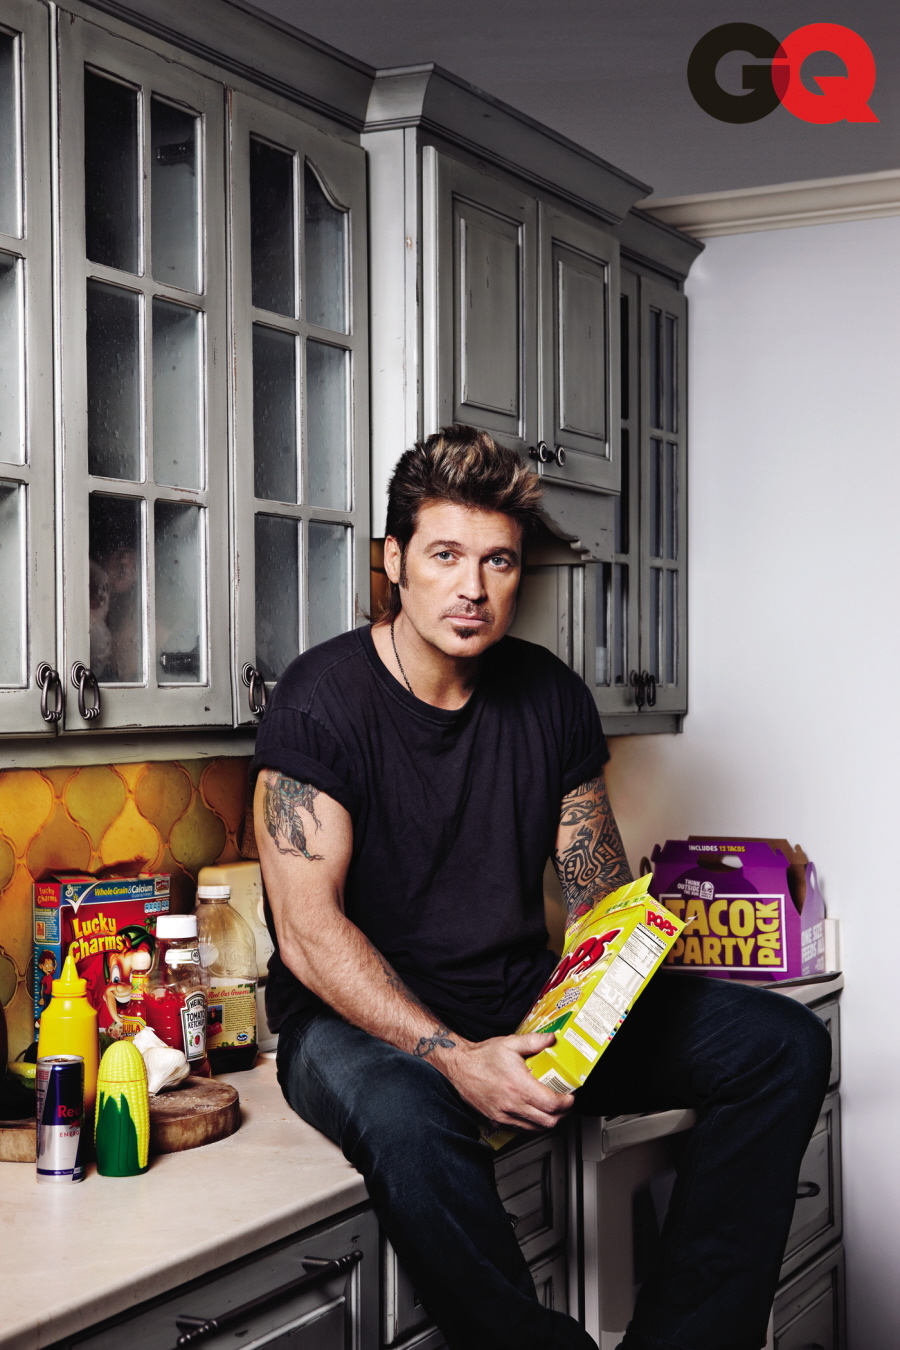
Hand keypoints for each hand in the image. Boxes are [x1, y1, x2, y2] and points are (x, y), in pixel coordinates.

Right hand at [435, 1033, 574, 1130]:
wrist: (459, 1067)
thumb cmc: (482, 1056)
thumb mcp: (510, 1043)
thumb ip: (534, 1041)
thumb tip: (552, 1039)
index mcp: (518, 1085)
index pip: (551, 1104)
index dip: (566, 1103)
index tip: (570, 1096)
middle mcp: (512, 1104)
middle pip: (548, 1121)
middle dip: (562, 1114)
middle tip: (565, 1103)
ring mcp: (504, 1115)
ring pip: (536, 1128)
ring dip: (549, 1121)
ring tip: (552, 1109)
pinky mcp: (497, 1120)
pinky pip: (522, 1129)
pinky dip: (533, 1125)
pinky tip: (535, 1113)